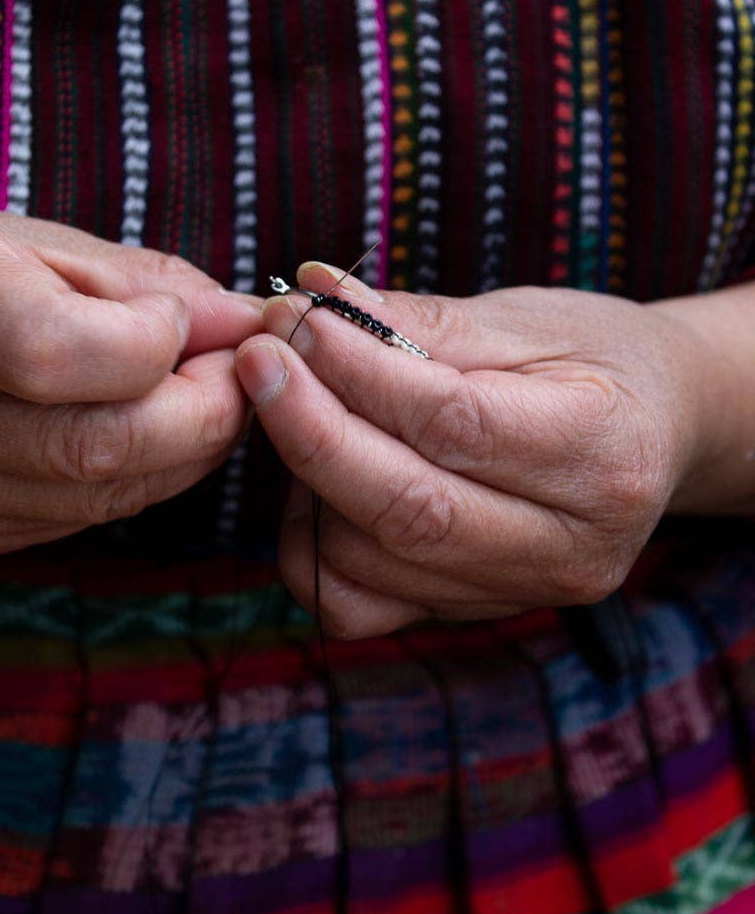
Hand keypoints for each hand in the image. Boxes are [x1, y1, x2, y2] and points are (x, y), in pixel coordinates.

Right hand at [0, 206, 262, 563]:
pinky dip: (142, 475)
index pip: (54, 353)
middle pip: (99, 446)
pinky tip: (147, 427)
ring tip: (199, 390)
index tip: (173, 314)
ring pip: (106, 497)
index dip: (147, 339)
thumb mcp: (38, 246)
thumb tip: (246, 322)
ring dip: (188, 447)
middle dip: (206, 406)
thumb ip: (145, 284)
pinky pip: (84, 519)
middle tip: (236, 364)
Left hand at [236, 264, 708, 638]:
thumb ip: (419, 322)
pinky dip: (314, 545)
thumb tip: (314, 300)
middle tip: (258, 360)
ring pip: (369, 563)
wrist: (655, 428)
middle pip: (408, 510)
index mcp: (602, 454)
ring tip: (306, 409)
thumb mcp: (526, 319)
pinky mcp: (474, 613)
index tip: (297, 324)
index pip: (454, 424)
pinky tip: (320, 482)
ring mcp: (523, 593)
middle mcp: (571, 546)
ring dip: (307, 482)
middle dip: (309, 431)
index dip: (359, 373)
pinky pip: (359, 605)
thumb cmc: (594, 357)